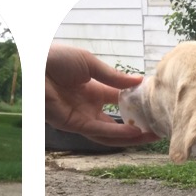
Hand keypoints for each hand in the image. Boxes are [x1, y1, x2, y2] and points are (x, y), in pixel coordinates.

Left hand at [45, 45, 162, 146]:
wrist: (37, 63)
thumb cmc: (58, 59)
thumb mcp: (91, 65)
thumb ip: (113, 77)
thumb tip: (138, 81)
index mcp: (94, 91)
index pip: (120, 102)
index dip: (137, 106)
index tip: (154, 107)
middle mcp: (90, 107)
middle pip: (117, 123)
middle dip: (137, 128)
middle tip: (157, 129)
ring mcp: (82, 118)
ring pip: (110, 133)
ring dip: (130, 137)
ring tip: (150, 136)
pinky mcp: (74, 124)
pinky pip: (98, 132)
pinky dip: (116, 133)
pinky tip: (133, 133)